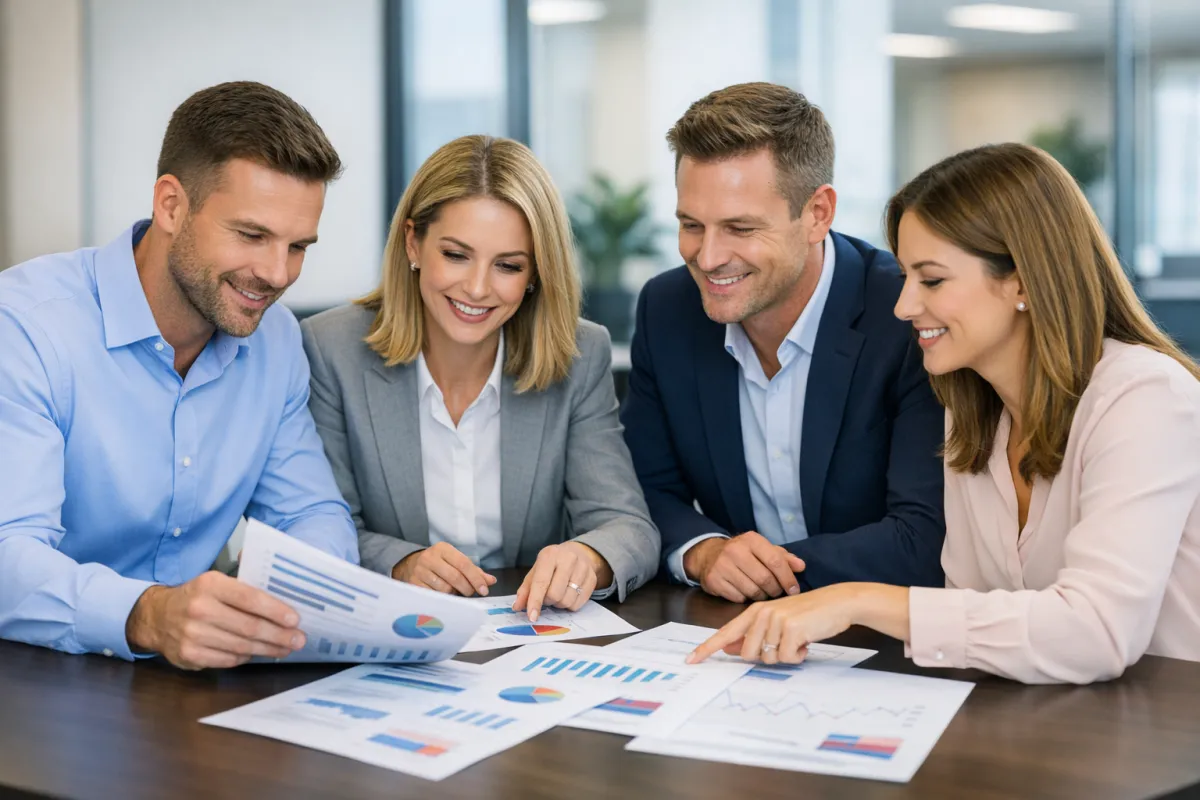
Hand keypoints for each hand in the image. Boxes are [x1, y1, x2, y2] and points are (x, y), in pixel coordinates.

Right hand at [125, 571, 304, 669]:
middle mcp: (200, 609)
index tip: (295, 619)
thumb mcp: (215, 581)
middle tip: (299, 639)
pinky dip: (246, 657)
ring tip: (285, 648)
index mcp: (210, 585)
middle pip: (249, 627)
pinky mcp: (189, 655)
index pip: (250, 598)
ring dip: (268, 649)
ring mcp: (193, 634)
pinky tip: (258, 653)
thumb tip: (282, 587)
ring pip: (241, 646)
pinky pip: (228, 659)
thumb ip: (244, 584)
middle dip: (279, 635)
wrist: (156, 617)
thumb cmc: (197, 597)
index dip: (275, 610)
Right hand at [392, 542, 496, 596]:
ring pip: (444, 589)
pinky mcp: (413, 583)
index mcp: (443, 548)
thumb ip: (474, 571)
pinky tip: (444, 595)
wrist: (411, 565)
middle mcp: (430, 557)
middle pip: (455, 577)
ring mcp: (420, 571)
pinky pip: (434, 596)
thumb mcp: (456, 561)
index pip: (464, 564)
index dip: (476, 579)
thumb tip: (491, 581)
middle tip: (470, 593)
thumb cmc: (440, 564)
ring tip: (454, 591)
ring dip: (454, 594)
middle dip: (467, 588)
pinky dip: (443, 598)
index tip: (484, 590)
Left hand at [513, 541, 612, 620]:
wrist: (578, 553)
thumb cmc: (553, 565)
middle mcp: (568, 559)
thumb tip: (517, 607)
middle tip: (547, 596)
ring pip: (567, 601)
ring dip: (559, 604)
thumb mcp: (536, 571)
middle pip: (555, 594)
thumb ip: (526, 589)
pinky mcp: (593, 578)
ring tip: (558, 594)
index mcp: (550, 555)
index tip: (532, 616)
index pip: (541, 582)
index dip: (535, 601)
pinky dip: (570, 605)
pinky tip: (568, 594)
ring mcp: (583, 568)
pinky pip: (578, 604)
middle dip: (548, 601)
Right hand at [684, 531, 805, 601]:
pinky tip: (744, 591)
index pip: (775, 561)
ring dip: (761, 596)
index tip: (794, 590)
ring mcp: (722, 565)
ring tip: (760, 591)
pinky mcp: (714, 580)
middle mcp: (735, 550)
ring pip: (752, 591)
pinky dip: (745, 598)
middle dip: (775, 590)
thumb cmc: (742, 553)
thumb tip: (801, 566)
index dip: (788, 578)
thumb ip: (783, 557)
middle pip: (765, 579)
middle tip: (776, 592)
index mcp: (751, 540)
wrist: (708, 556)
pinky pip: (738, 597)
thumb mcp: (762, 550)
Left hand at [686, 583, 909, 665]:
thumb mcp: (778, 620)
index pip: (724, 632)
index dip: (707, 648)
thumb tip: (731, 649)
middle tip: (784, 645)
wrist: (837, 602)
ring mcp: (775, 620)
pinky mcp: (790, 629)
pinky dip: (797, 656)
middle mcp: (761, 614)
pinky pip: (786, 658)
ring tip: (797, 641)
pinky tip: (806, 642)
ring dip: (783, 656)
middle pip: (746, 653)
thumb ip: (754, 634)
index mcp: (754, 612)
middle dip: (764, 657)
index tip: (690, 660)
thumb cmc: (808, 614)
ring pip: (766, 658)